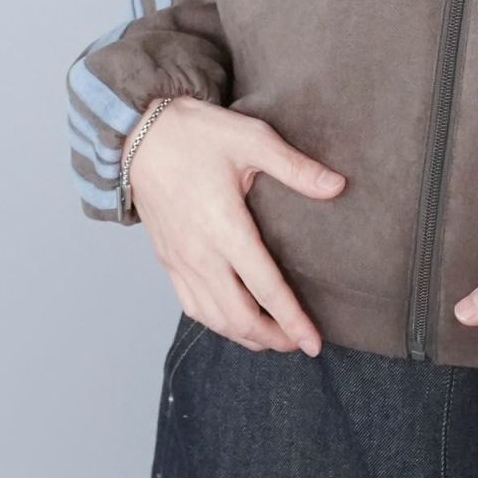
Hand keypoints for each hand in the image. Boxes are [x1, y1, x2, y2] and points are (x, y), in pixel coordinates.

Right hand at [122, 96, 345, 356]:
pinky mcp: (167, 258)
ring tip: (272, 338)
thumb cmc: (197, 134)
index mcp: (225, 227)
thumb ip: (296, 168)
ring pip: (212, 318)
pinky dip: (215, 323)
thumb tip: (338, 186)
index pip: (265, 288)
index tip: (314, 342)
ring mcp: (179, 260)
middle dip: (272, 337)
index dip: (292, 320)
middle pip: (238, 316)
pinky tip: (231, 321)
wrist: (139, 134)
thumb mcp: (253, 139)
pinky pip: (191, 305)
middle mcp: (200, 254)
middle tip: (300, 344)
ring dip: (244, 335)